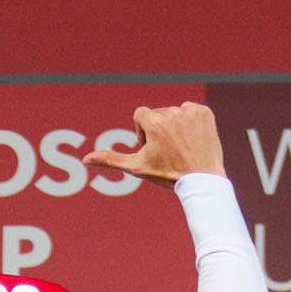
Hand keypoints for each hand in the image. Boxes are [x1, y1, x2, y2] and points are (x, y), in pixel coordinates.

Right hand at [81, 102, 224, 187]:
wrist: (202, 181)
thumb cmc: (168, 175)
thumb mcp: (137, 167)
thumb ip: (111, 160)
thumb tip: (85, 159)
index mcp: (154, 123)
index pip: (141, 115)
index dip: (143, 132)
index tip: (152, 147)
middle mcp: (172, 114)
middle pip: (158, 113)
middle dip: (159, 128)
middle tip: (168, 150)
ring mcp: (191, 113)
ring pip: (174, 112)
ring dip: (175, 125)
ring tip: (181, 146)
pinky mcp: (205, 113)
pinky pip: (191, 110)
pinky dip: (191, 121)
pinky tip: (192, 139)